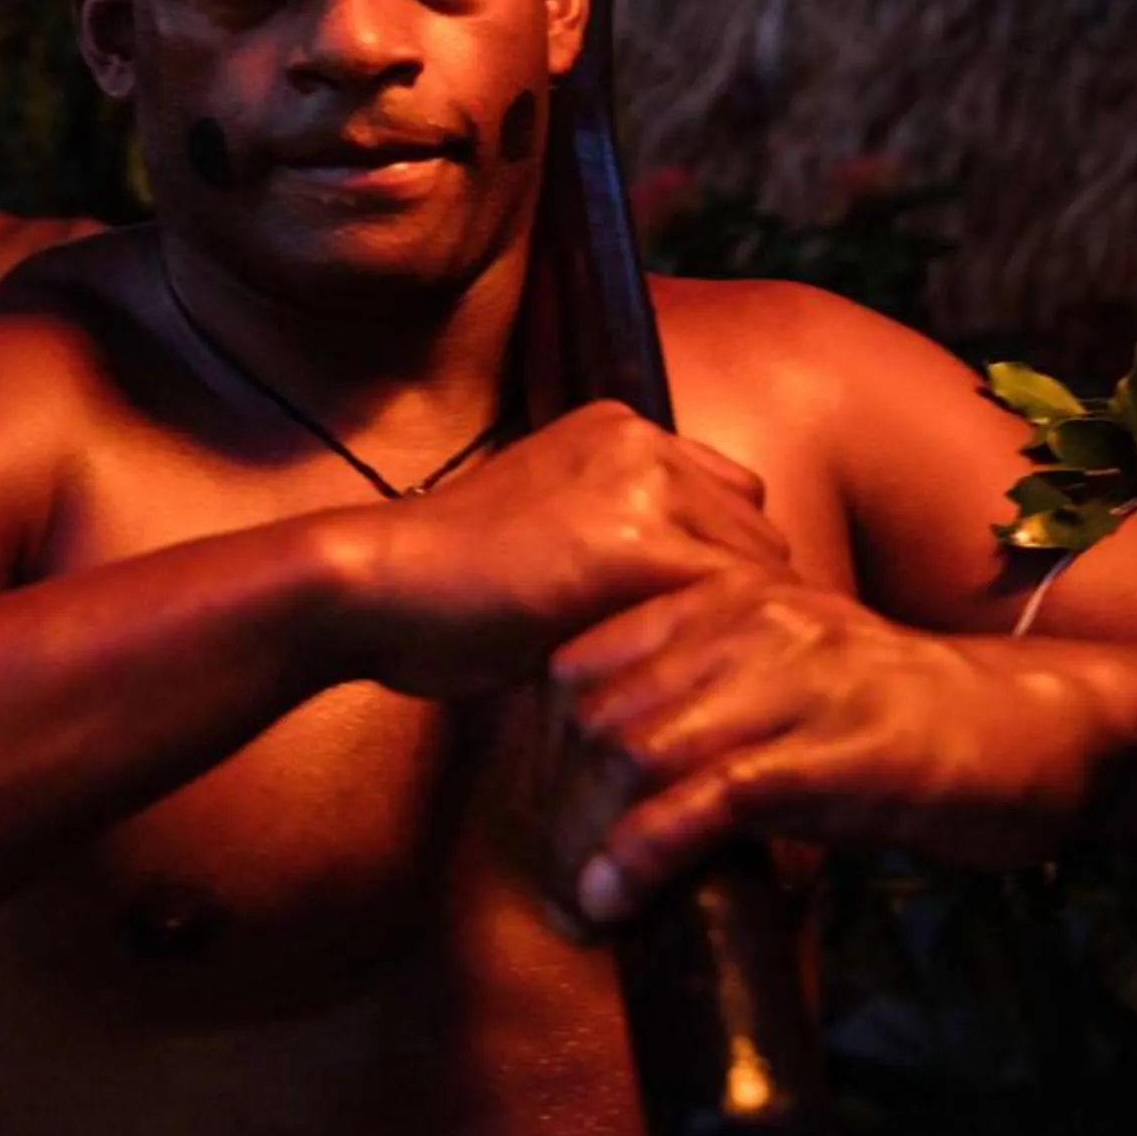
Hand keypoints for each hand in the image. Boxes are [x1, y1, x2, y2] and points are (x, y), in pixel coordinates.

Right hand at [345, 401, 792, 701]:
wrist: (379, 588)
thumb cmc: (445, 588)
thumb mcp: (543, 536)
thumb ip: (611, 543)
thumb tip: (679, 604)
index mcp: (617, 430)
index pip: (727, 499)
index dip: (728, 572)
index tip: (721, 641)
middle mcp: (641, 441)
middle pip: (755, 529)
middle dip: (750, 603)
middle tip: (740, 680)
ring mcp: (644, 486)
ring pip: (757, 567)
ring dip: (748, 633)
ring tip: (735, 700)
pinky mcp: (640, 545)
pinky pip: (729, 604)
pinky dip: (728, 657)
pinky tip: (713, 705)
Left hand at [542, 580, 1124, 929]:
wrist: (1035, 727)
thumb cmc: (903, 714)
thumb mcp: (788, 675)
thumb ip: (705, 691)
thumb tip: (608, 761)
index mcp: (728, 593)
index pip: (585, 655)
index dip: (542, 741)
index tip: (537, 812)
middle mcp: (748, 621)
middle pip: (596, 709)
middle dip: (554, 801)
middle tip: (550, 877)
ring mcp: (787, 683)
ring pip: (636, 753)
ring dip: (586, 839)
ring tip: (574, 903)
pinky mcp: (825, 754)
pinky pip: (701, 801)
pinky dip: (641, 855)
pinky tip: (614, 898)